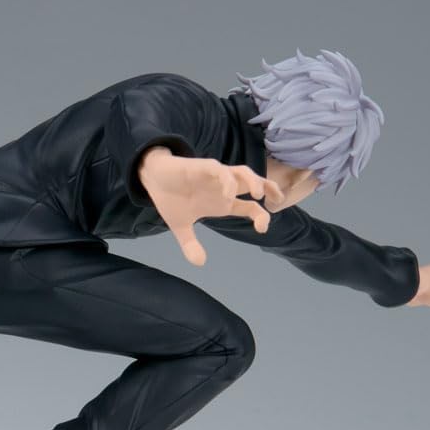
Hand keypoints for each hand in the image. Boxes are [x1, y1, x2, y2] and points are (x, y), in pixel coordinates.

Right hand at [138, 148, 283, 265]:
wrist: (152, 178)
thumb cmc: (170, 198)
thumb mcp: (180, 226)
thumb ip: (190, 244)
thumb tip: (199, 263)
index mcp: (222, 202)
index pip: (250, 207)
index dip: (260, 216)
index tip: (261, 229)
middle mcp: (223, 187)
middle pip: (254, 184)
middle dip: (270, 189)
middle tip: (277, 201)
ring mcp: (215, 176)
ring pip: (242, 172)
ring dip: (254, 181)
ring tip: (258, 195)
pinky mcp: (203, 167)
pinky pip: (221, 170)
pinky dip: (228, 180)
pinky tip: (228, 194)